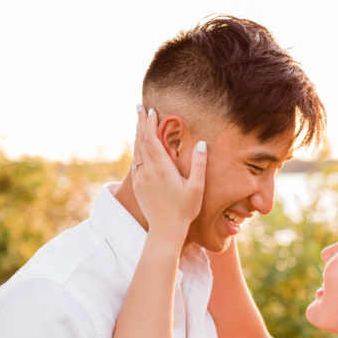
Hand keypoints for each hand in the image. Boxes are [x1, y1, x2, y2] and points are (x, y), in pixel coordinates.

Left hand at [132, 106, 206, 242]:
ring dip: (138, 134)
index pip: (152, 139)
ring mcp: (142, 179)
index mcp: (162, 169)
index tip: (151, 110)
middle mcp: (148, 171)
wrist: (165, 230)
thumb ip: (199, 164)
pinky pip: (136, 162)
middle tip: (140, 107)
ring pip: (137, 151)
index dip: (150, 123)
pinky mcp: (139, 186)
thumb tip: (201, 143)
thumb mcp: (197, 188)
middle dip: (141, 122)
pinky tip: (139, 146)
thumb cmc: (185, 210)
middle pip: (141, 141)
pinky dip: (137, 149)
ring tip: (139, 122)